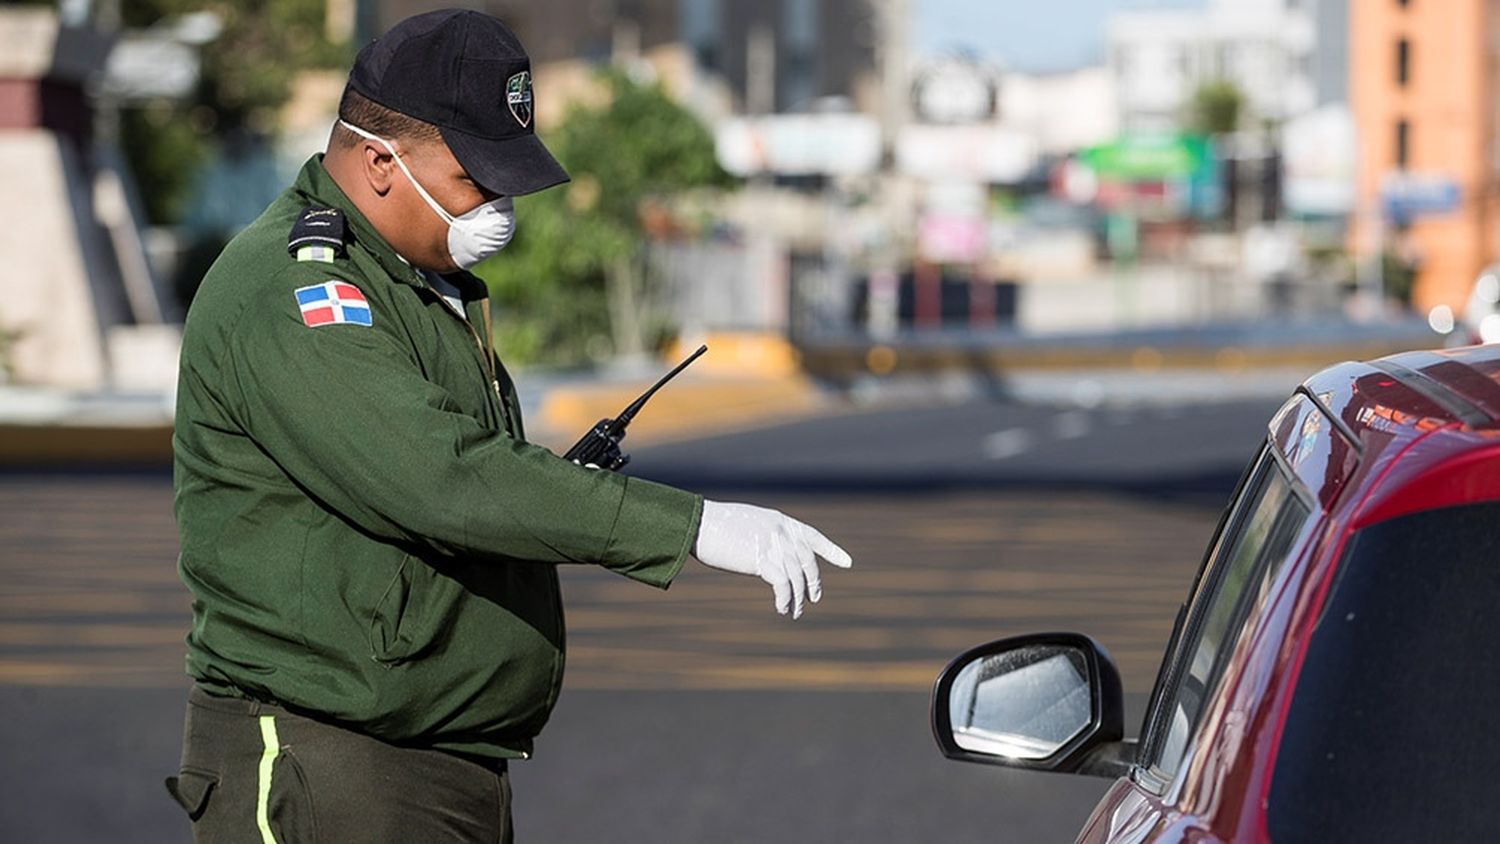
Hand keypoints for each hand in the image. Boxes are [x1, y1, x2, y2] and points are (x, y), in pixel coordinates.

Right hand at [692, 500, 852, 618]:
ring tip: (794, 612)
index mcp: (779, 521)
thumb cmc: (715, 525)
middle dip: (814, 582)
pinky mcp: (762, 560)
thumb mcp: (747, 525)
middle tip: (814, 599)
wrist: (698, 524)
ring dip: (798, 598)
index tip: (848, 563)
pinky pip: (783, 585)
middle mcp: (781, 531)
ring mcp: (773, 545)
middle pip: (808, 561)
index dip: (831, 550)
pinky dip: (785, 599)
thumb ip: (765, 537)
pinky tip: (782, 609)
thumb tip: (772, 556)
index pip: (813, 536)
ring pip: (797, 577)